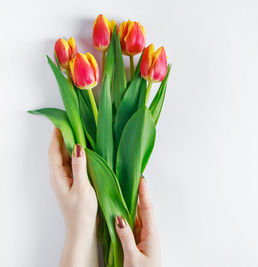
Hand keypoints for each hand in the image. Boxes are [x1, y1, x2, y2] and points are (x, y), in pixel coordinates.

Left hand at [48, 128, 97, 266]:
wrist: (83, 229)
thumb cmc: (82, 211)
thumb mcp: (82, 187)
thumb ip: (79, 166)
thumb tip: (77, 146)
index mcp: (58, 175)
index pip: (54, 150)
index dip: (57, 134)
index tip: (62, 120)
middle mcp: (60, 175)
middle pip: (59, 151)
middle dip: (64, 136)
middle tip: (73, 121)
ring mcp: (67, 179)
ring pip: (67, 157)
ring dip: (71, 144)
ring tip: (80, 130)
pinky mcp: (75, 182)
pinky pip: (74, 163)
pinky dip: (78, 154)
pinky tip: (86, 149)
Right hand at [115, 178, 160, 266]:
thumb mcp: (132, 257)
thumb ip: (126, 238)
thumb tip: (119, 218)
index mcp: (151, 235)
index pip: (148, 209)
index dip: (144, 194)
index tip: (141, 180)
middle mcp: (148, 233)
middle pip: (144, 210)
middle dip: (139, 194)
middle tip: (134, 179)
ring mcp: (143, 237)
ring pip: (138, 216)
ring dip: (133, 204)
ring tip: (127, 190)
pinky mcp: (138, 242)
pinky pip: (133, 225)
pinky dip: (128, 215)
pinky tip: (122, 210)